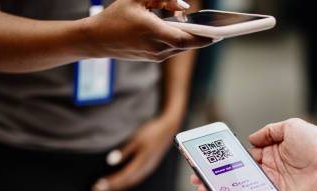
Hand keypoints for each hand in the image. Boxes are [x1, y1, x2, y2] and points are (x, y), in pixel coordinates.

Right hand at [85, 0, 212, 61]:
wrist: (97, 39)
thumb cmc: (116, 16)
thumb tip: (184, 7)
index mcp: (153, 32)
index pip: (185, 39)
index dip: (203, 39)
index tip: (218, 35)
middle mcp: (156, 48)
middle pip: (187, 45)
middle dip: (203, 39)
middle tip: (219, 32)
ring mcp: (155, 56)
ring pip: (181, 48)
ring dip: (191, 39)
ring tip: (205, 29)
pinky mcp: (153, 58)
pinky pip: (172, 50)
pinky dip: (180, 41)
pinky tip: (185, 32)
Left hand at [92, 115, 179, 190]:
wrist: (169, 128)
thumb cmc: (152, 131)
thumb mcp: (136, 139)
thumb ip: (124, 151)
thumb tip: (110, 161)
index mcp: (142, 162)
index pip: (123, 176)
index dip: (110, 182)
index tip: (98, 185)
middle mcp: (145, 169)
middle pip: (126, 183)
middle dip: (111, 187)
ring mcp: (148, 169)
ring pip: (131, 182)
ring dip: (117, 187)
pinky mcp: (149, 167)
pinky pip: (135, 179)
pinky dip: (125, 183)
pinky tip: (119, 183)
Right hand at [191, 118, 316, 190]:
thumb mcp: (290, 127)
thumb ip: (268, 132)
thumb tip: (250, 139)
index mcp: (272, 156)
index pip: (242, 160)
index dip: (224, 161)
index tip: (208, 161)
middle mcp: (271, 174)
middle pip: (237, 179)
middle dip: (217, 179)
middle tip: (198, 179)